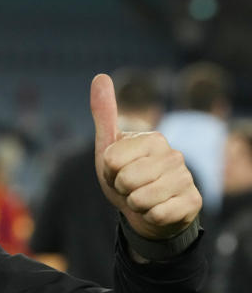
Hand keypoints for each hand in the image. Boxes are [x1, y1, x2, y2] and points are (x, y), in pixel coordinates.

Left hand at [90, 74, 201, 240]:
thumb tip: (100, 76)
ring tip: (142, 198)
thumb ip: (104, 114)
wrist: (145, 210)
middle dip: (121, 189)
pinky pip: (158, 214)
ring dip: (135, 204)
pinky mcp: (193, 203)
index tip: (117, 171)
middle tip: (130, 187)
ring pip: (141, 199)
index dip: (108, 172)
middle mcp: (174, 155)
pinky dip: (150, 216)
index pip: (112, 160)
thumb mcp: (108, 147)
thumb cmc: (125, 176)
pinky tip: (156, 210)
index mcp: (153, 139)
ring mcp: (186, 179)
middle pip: (125, 180)